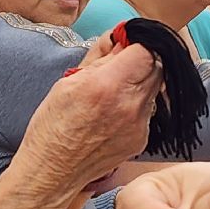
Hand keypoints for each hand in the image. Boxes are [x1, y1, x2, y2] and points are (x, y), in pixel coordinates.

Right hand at [15, 41, 161, 191]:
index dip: (137, 44)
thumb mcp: (68, 81)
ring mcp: (139, 125)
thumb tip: (119, 37)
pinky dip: (137, 104)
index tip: (126, 45)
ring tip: (115, 91)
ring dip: (141, 82)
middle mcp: (129, 105)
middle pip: (156, 66)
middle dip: (141, 61)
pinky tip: (115, 112)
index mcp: (107, 85)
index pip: (146, 50)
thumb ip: (100, 57)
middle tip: (120, 66)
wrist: (53, 172)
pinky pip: (149, 110)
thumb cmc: (52, 127)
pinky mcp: (141, 139)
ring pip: (155, 88)